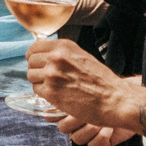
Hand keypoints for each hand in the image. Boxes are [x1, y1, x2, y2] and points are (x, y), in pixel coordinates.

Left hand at [25, 38, 144, 134]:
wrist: (114, 99)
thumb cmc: (102, 81)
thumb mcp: (82, 57)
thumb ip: (63, 54)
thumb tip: (45, 56)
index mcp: (64, 46)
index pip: (34, 47)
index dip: (34, 57)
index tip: (37, 63)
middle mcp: (56, 57)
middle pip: (31, 62)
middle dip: (36, 70)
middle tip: (48, 79)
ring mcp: (52, 74)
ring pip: (31, 76)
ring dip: (39, 82)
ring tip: (54, 87)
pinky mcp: (51, 92)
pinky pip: (36, 90)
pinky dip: (44, 94)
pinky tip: (57, 95)